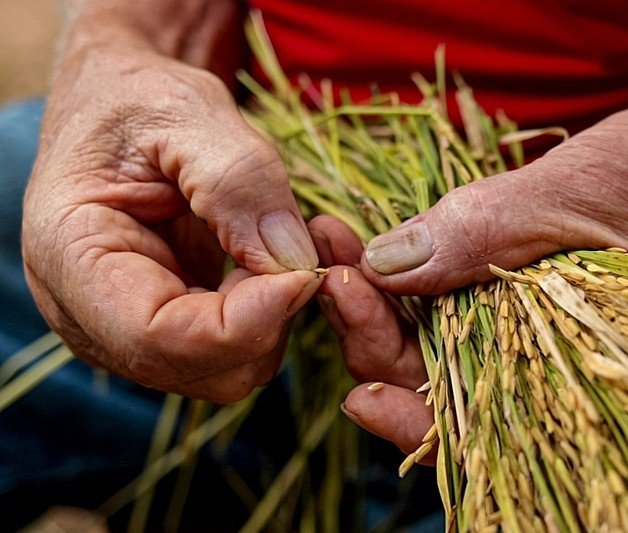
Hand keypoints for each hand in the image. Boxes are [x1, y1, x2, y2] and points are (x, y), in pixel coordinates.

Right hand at [22, 34, 318, 401]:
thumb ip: (239, 182)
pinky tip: (271, 262)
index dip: (247, 320)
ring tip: (278, 243)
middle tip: (294, 244)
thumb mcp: (186, 113)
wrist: (120, 106)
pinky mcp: (172, 327)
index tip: (305, 272)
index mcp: (71, 255)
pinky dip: (273, 316)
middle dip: (269, 318)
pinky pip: (237, 350)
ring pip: (230, 371)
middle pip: (204, 369)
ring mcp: (132, 330)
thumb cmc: (136, 98)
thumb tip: (295, 261)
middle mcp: (92, 314)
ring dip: (276, 318)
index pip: (159, 337)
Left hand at [314, 87, 627, 454]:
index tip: (358, 373)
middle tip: (329, 270)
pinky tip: (360, 248)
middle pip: (427, 384)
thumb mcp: (570, 201)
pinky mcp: (492, 291)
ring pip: (420, 343)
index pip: (465, 427)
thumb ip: (485, 236)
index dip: (404, 413)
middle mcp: (523, 367)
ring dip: (370, 300)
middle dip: (369, 334)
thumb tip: (388, 263)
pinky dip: (394, 278)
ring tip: (331, 247)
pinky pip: (432, 303)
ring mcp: (503, 328)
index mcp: (556, 380)